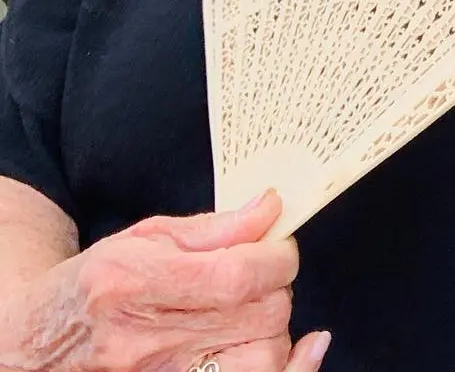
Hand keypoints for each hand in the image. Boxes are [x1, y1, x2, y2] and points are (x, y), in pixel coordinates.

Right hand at [6, 190, 325, 371]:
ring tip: (258, 308)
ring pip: (261, 358)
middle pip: (257, 316)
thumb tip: (271, 209)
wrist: (41, 339)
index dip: (276, 257)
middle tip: (266, 272)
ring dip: (276, 327)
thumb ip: (215, 227)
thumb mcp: (145, 237)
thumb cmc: (96, 282)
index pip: (236, 276)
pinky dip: (285, 368)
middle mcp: (144, 340)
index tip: (280, 245)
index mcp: (136, 283)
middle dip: (278, 285)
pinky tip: (303, 350)